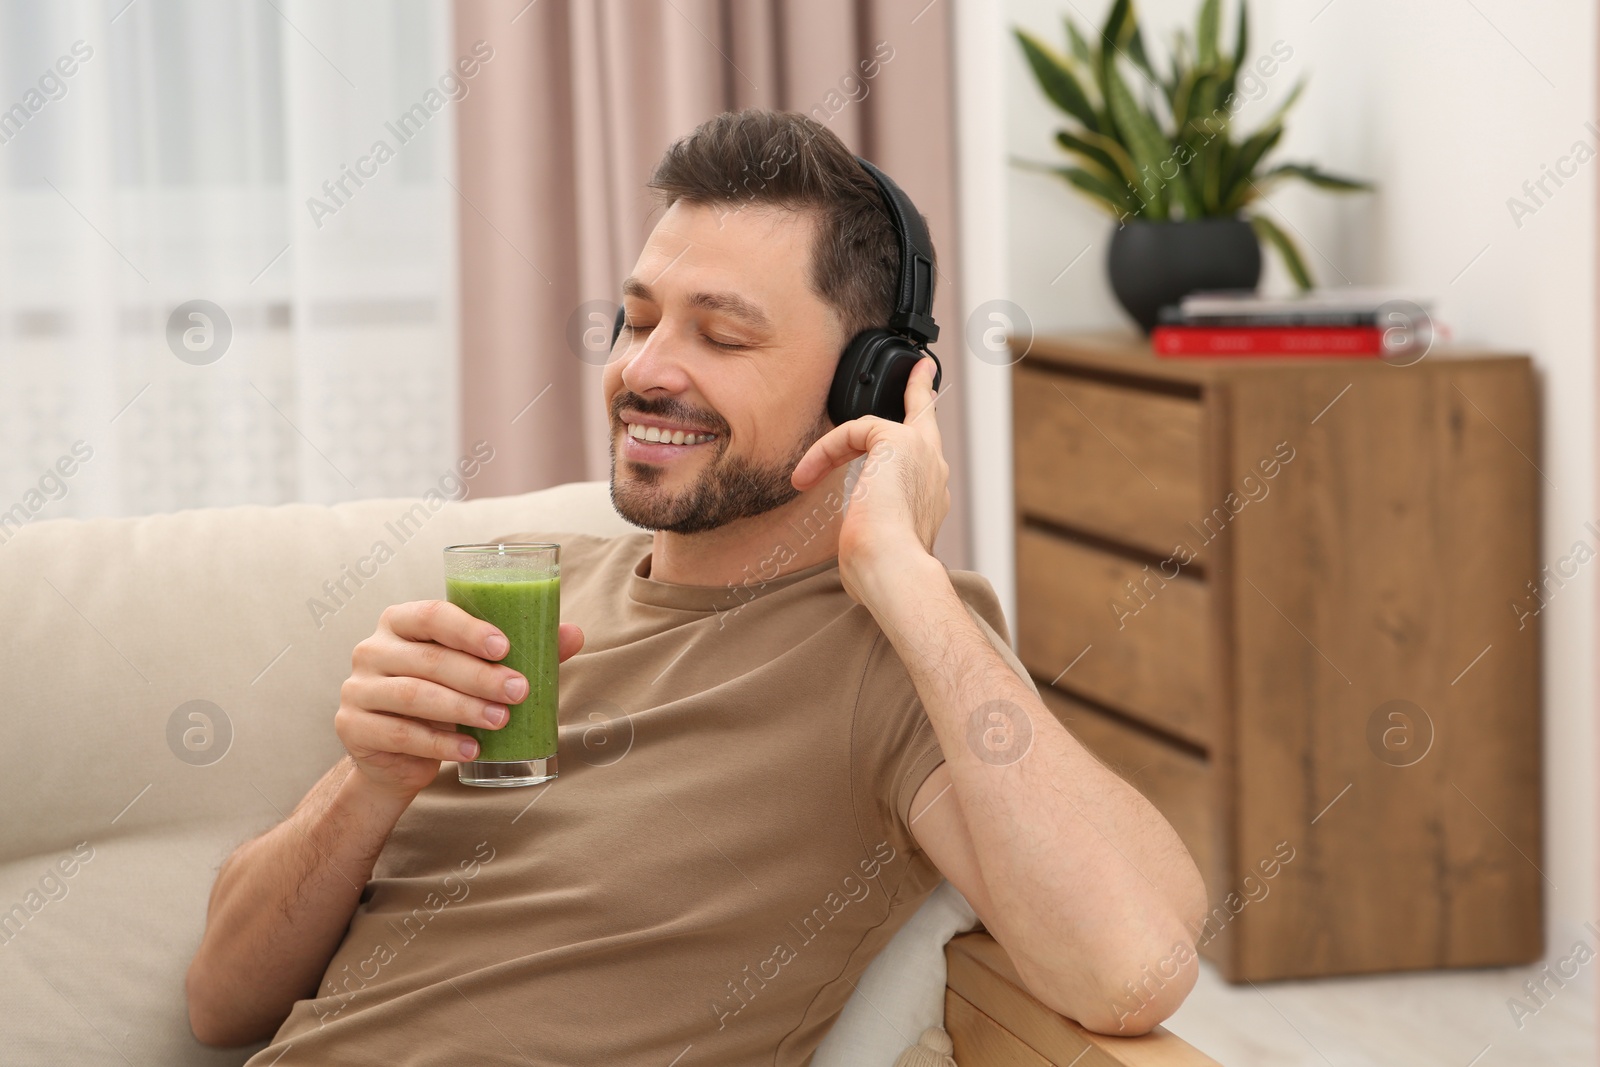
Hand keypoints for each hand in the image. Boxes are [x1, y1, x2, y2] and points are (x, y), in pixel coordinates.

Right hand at [336, 601, 584, 800]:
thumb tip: (574, 634)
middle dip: (479, 677)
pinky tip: (471, 751)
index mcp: (401, 621)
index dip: (469, 629)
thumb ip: (522, 651)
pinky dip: (440, 744)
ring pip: (414, 696)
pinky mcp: (353, 727)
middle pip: (429, 659)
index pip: (432, 614)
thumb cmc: (444, 698)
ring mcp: (357, 688)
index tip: (506, 647)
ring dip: (463, 709)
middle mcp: (373, 648)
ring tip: (501, 721)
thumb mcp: (478, 672)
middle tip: (518, 692)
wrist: (398, 755)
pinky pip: (400, 734)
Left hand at [790, 354, 948, 605]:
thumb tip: (855, 537)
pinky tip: (808, 474)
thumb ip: (869, 530)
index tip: (924, 414)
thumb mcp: (873, 546)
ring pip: (877, 426)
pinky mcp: (899, 442)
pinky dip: (827, 450)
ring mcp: (922, 454)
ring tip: (805, 473)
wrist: (893, 569)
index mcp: (930, 500)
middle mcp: (933, 473)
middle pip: (926, 419)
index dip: (920, 437)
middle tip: (920, 371)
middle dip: (920, 391)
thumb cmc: (882, 571)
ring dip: (833, 449)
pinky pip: (856, 429)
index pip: (926, 459)